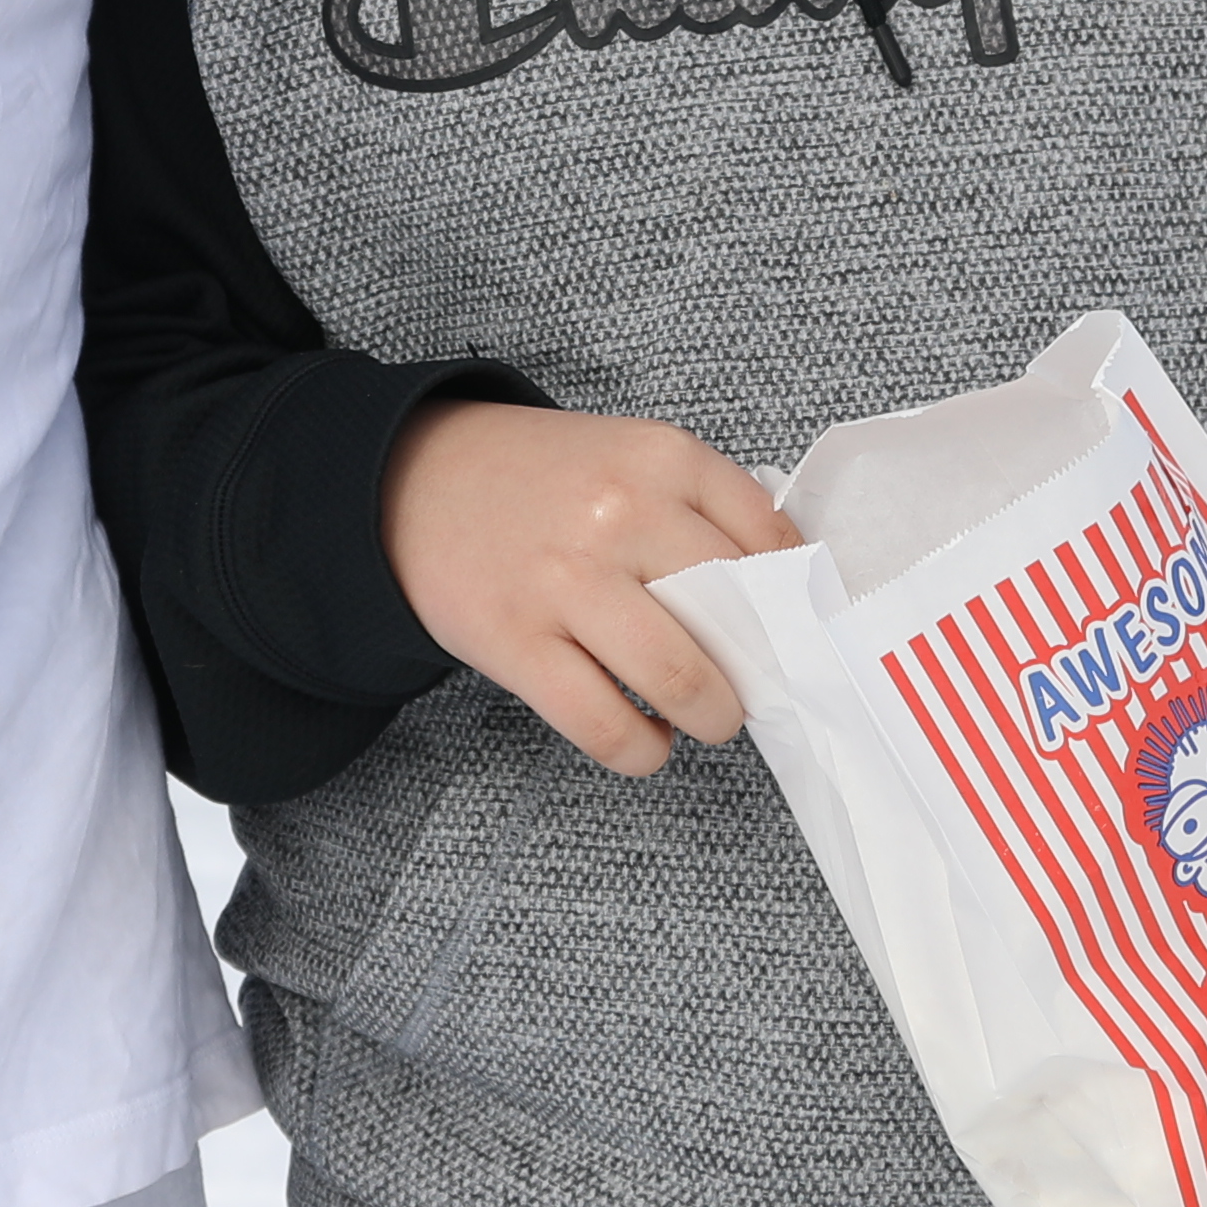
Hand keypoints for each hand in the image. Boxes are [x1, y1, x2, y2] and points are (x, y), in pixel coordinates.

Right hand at [385, 399, 799, 775]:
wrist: (412, 478)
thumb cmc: (540, 481)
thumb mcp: (629, 456)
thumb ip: (702, 508)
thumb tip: (783, 597)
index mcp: (661, 458)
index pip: (772, 544)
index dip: (794, 604)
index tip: (790, 633)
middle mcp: (619, 513)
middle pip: (738, 618)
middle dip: (759, 671)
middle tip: (751, 685)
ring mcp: (565, 580)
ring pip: (680, 680)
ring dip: (711, 717)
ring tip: (704, 716)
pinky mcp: (515, 642)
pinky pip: (606, 726)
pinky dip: (642, 750)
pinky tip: (645, 736)